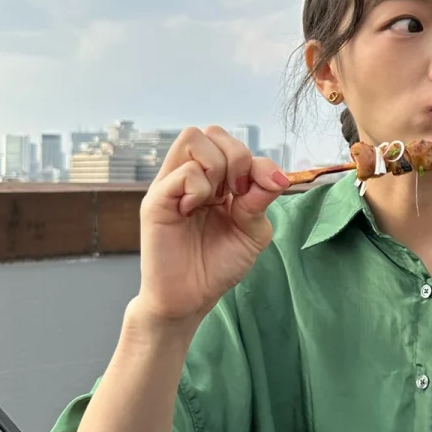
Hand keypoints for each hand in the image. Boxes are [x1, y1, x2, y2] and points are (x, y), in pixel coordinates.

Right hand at [135, 126, 291, 325]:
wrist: (190, 298)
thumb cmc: (218, 265)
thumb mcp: (253, 231)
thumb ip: (262, 199)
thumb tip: (274, 176)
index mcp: (217, 181)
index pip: (235, 145)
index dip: (256, 163)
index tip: (261, 192)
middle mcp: (192, 176)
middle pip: (213, 132)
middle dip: (237, 158)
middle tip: (236, 194)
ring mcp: (172, 184)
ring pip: (194, 138)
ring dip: (216, 167)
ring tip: (214, 200)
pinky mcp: (157, 200)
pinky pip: (183, 172)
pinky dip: (199, 188)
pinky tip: (193, 211)